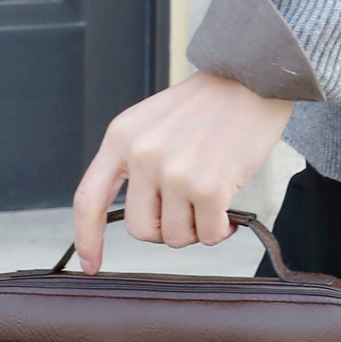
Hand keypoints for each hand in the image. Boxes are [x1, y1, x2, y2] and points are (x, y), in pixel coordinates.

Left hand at [72, 71, 293, 273]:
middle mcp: (143, 155)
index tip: (91, 264)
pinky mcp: (209, 186)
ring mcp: (175, 172)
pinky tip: (228, 210)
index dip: (87, 237)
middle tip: (188, 210)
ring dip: (198, 228)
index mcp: (121, 137)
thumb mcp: (153, 123)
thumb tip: (140, 216)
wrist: (253, 77)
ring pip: (176, 237)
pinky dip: (221, 230)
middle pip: (141, 230)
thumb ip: (136, 162)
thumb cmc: (209, 105)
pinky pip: (208, 234)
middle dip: (166, 229)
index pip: (89, 198)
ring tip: (211, 200)